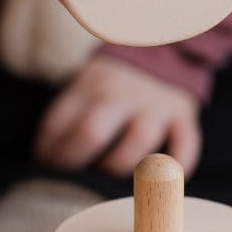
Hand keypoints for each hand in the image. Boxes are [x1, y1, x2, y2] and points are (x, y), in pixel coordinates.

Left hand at [35, 56, 202, 177]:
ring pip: (139, 139)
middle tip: (72, 178)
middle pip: (92, 132)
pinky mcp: (183, 115)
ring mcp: (155, 104)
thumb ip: (68, 118)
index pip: (58, 123)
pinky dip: (176, 166)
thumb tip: (45, 164)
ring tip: (111, 171)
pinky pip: (185, 144)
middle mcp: (122, 92)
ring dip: (121, 164)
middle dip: (75, 161)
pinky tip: (161, 180)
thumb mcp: (85, 87)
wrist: (161, 50)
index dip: (49, 153)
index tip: (47, 167)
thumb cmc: (112, 88)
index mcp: (90, 84)